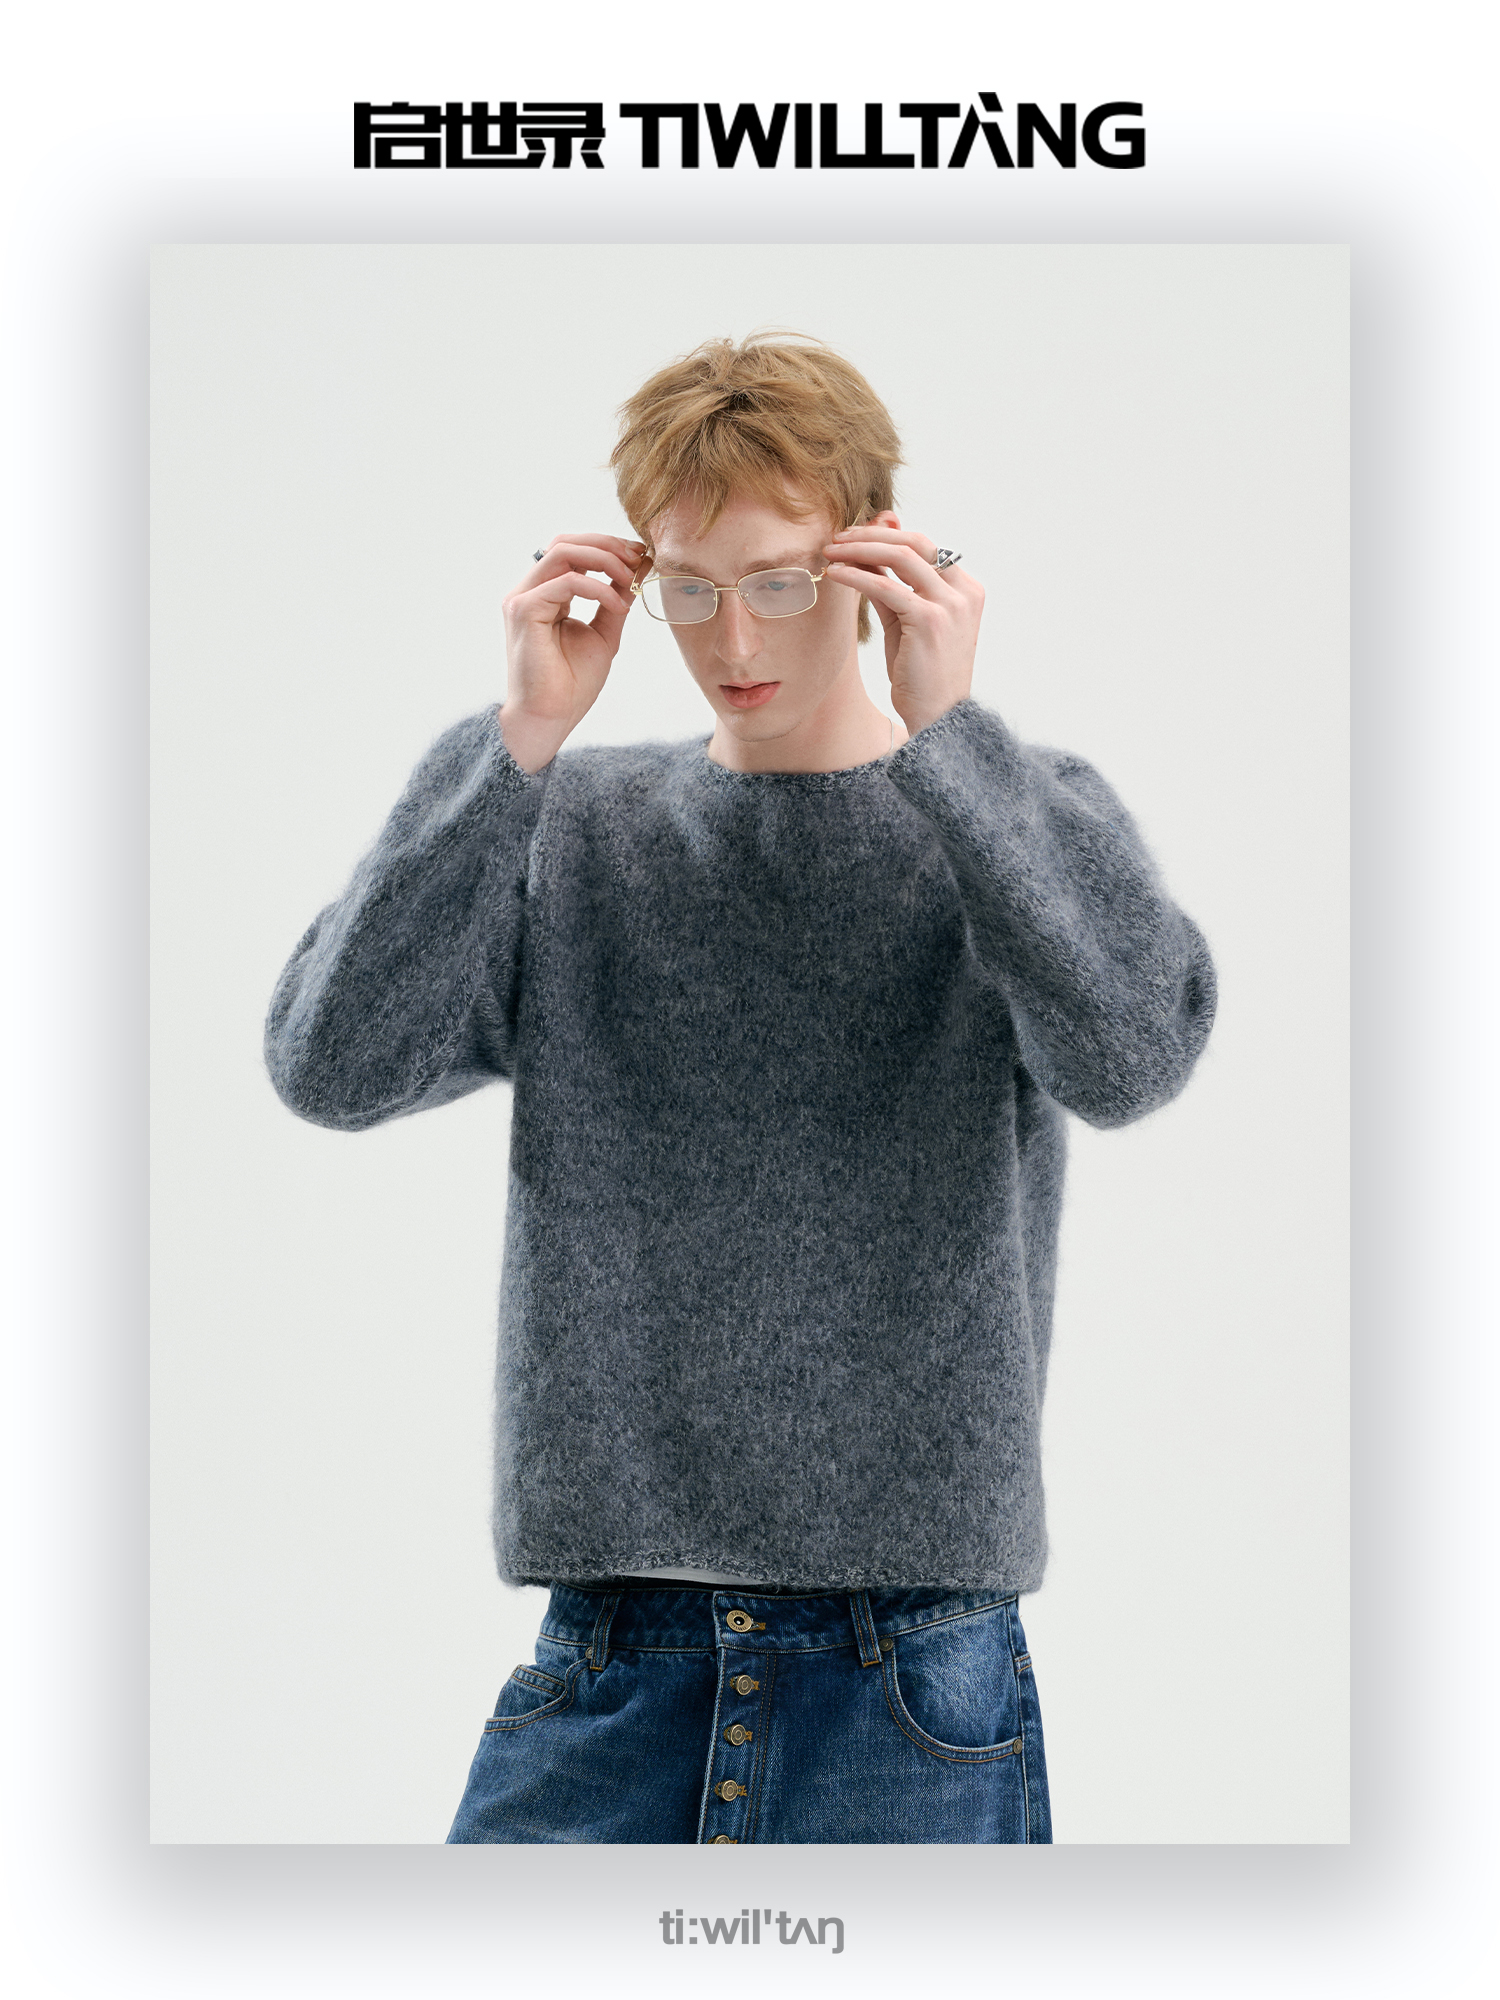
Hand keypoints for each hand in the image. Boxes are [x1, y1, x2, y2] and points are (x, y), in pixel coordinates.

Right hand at [499, 534, 647, 770]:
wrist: (551, 718)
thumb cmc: (572, 684)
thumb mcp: (604, 633)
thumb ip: (615, 600)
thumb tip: (636, 570)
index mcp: (545, 594)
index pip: (572, 551)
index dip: (607, 547)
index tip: (640, 556)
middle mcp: (529, 591)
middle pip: (565, 542)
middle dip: (607, 544)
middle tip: (638, 557)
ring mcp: (522, 599)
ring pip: (563, 552)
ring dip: (604, 558)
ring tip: (630, 577)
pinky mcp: (524, 611)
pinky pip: (567, 582)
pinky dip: (598, 589)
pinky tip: (618, 605)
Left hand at [822, 519, 983, 736]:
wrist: (938, 716)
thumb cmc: (921, 674)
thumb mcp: (906, 622)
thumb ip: (892, 587)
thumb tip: (865, 555)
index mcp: (965, 588)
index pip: (924, 545)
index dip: (886, 535)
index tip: (854, 537)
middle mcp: (963, 591)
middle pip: (914, 542)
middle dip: (871, 535)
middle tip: (837, 537)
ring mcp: (950, 605)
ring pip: (900, 556)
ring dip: (859, 549)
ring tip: (829, 552)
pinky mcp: (930, 621)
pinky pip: (885, 585)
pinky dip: (856, 575)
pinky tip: (834, 574)